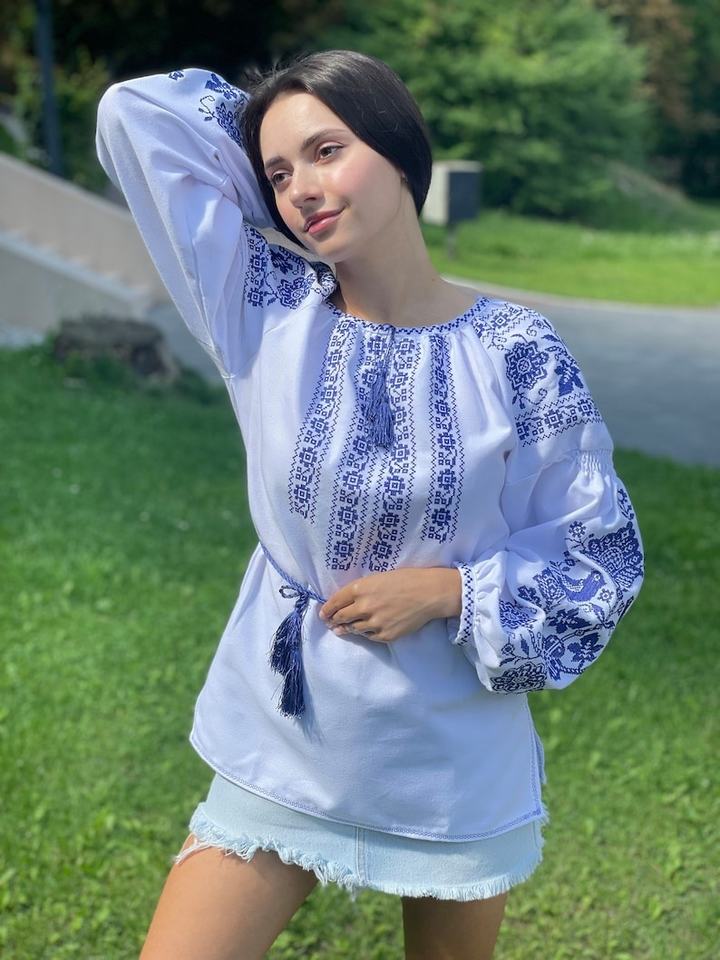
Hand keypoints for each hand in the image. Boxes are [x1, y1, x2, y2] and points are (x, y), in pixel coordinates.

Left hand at [317, 567, 460, 643]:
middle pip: (341, 617)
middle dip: (333, 620)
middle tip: (330, 622)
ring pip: (353, 629)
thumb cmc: (407, 579)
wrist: (429, 594)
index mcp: (361, 588)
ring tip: (342, 629)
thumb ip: (362, 589)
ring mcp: (374, 623)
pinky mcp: (385, 635)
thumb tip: (349, 602)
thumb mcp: (379, 577)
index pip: (336, 601)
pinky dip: (365, 633)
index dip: (327, 608)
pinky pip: (369, 636)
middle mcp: (364, 606)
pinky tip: (364, 631)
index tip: (323, 613)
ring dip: (346, 628)